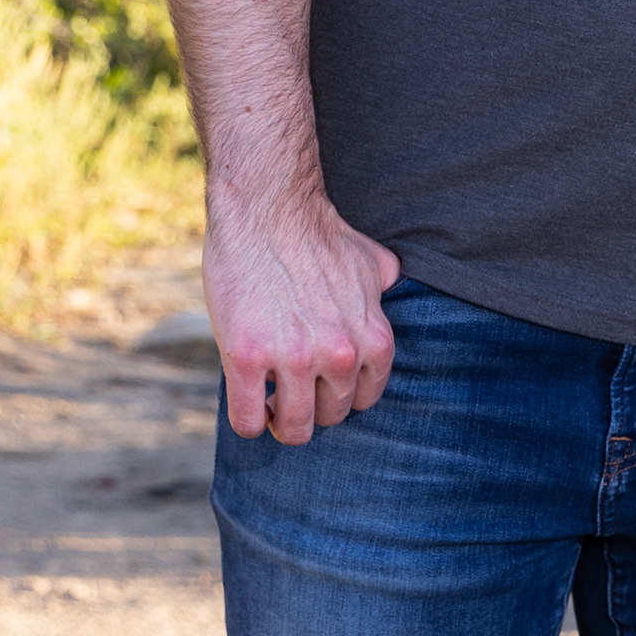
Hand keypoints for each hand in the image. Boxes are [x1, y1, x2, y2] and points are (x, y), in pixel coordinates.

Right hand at [202, 184, 399, 443]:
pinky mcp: (245, 358)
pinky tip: (246, 398)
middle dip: (311, 407)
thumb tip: (389, 290)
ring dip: (279, 420)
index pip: (364, 400)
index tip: (321, 385)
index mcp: (373, 339)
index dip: (339, 395)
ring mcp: (292, 359)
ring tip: (268, 399)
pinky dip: (247, 421)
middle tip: (291, 389)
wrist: (268, 207)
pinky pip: (246, 422)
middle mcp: (339, 356)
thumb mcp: (370, 261)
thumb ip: (383, 287)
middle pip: (329, 417)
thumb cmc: (317, 233)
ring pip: (292, 428)